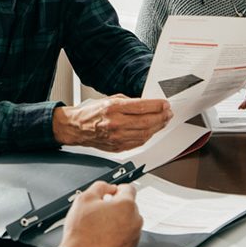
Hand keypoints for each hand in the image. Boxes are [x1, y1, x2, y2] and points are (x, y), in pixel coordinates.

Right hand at [52, 95, 171, 150]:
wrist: (76, 128)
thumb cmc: (91, 113)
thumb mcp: (109, 99)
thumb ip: (129, 101)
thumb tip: (147, 104)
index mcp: (113, 108)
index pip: (141, 107)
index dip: (157, 106)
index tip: (165, 104)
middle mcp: (115, 123)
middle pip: (146, 122)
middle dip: (161, 117)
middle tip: (168, 113)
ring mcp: (117, 137)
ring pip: (145, 134)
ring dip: (158, 127)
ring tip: (163, 121)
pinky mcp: (118, 147)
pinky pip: (139, 143)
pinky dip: (148, 136)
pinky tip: (152, 130)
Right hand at [59, 181, 141, 246]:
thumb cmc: (81, 231)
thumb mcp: (84, 199)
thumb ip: (101, 186)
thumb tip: (109, 187)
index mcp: (126, 205)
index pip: (129, 188)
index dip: (118, 189)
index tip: (112, 193)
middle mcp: (135, 220)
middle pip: (129, 206)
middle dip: (117, 206)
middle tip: (101, 211)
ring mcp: (134, 235)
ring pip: (129, 220)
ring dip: (119, 220)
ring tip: (101, 225)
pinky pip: (128, 234)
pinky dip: (119, 233)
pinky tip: (104, 235)